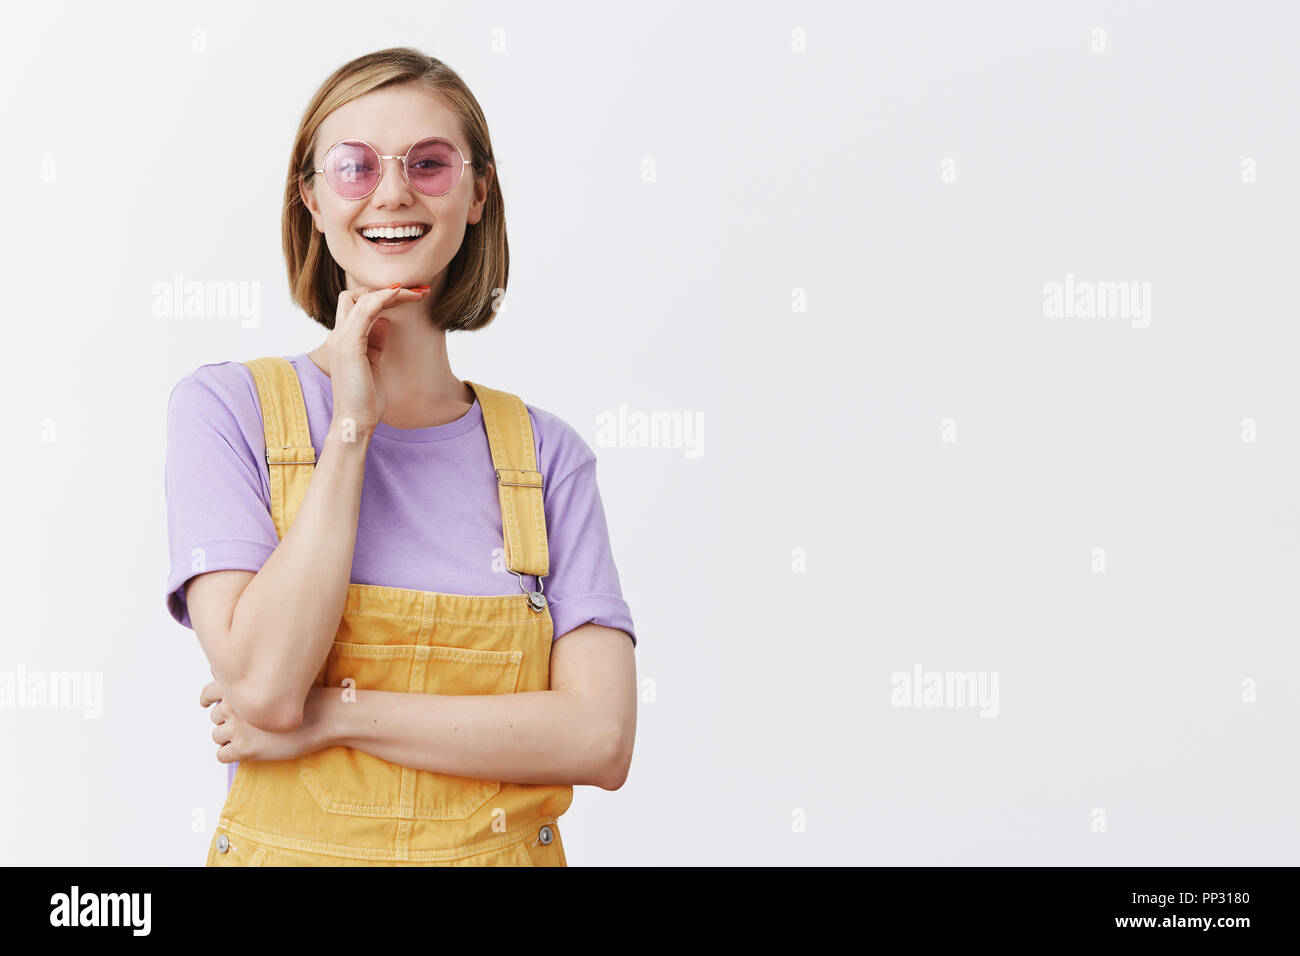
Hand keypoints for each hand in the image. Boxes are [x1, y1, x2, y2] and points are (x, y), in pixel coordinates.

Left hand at [200, 680, 334, 763]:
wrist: (324, 717)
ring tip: (252, 737)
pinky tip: (248, 750)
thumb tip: (227, 671)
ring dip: (229, 738)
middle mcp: (233, 706)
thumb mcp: (278, 679)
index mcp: (239, 687)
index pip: (208, 693)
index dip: (209, 699)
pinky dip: (231, 755)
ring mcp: (237, 728)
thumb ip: (250, 678)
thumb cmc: (306, 698)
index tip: (210, 703)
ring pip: (217, 737)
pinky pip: (222, 756)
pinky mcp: (243, 749)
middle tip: (247, 724)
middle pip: (214, 717)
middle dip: (227, 720)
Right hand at [324, 284, 429, 435]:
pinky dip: (384, 298)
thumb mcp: (373, 363)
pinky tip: (400, 295)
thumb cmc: (365, 398)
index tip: (410, 296)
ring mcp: (340, 339)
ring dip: (392, 292)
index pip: (357, 306)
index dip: (382, 297)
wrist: (355, 421)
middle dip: (385, 290)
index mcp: (342, 340)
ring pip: (362, 299)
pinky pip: (366, 310)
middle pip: (354, 296)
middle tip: (416, 291)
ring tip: (417, 293)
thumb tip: (385, 322)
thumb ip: (376, 341)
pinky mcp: (350, 345)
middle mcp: (337, 335)